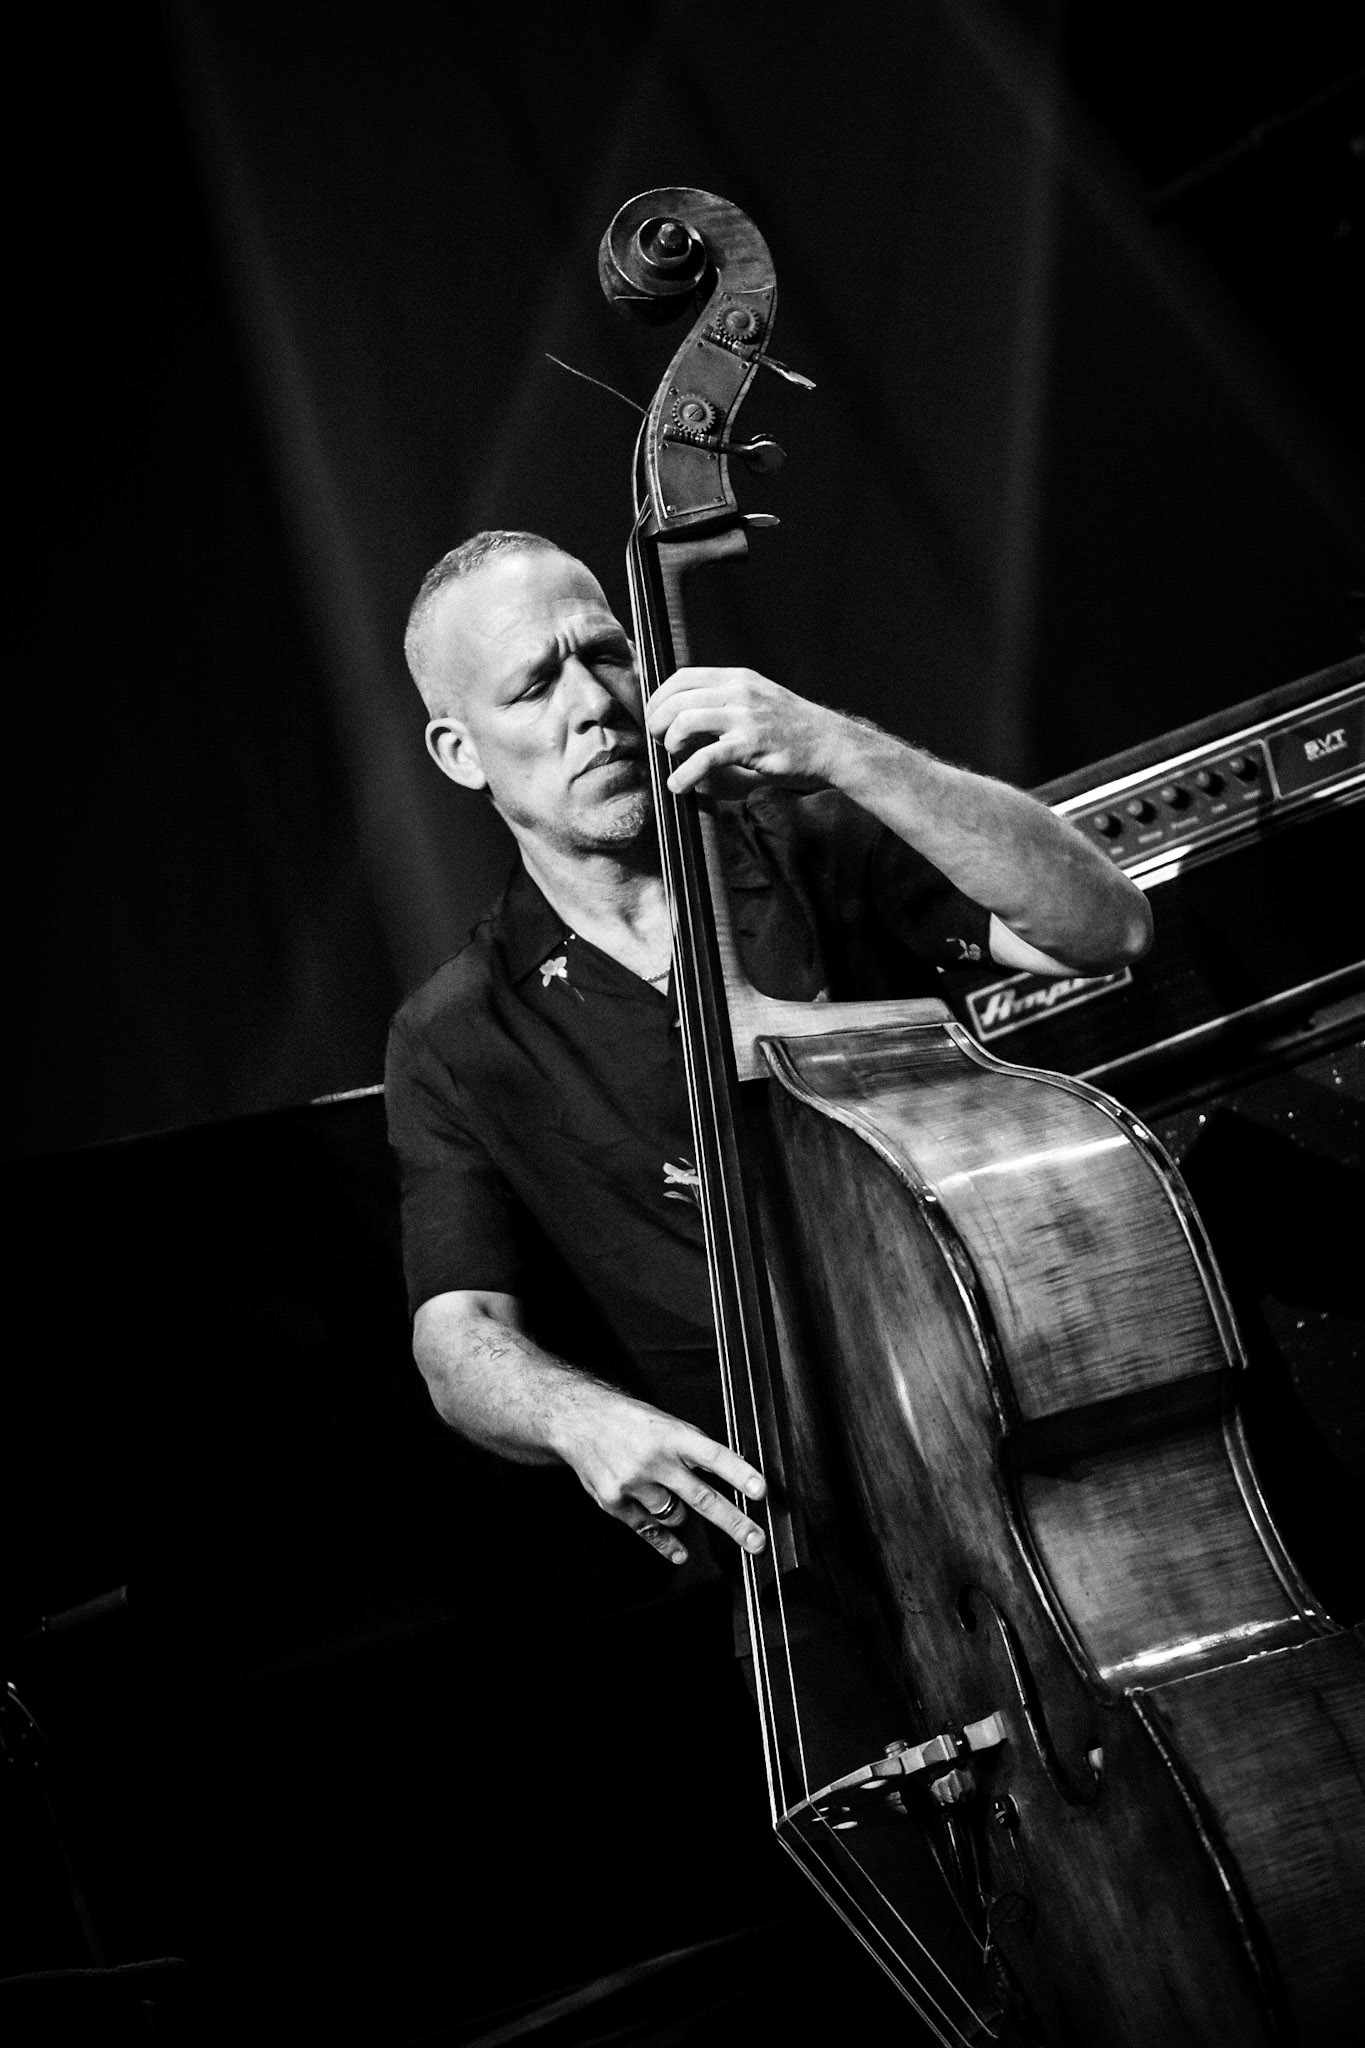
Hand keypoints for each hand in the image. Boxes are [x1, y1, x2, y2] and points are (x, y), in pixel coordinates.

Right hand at [551, 1380, 766, 1564]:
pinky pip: (649, 1530)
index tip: (761, 1491)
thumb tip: (729, 1474)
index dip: (738, 1473)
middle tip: (757, 1541)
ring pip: (675, 1515)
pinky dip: (666, 1542)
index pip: (713, 1456)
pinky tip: (680, 1552)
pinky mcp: (615, 1502)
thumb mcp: (665, 1423)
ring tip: (663, 1488)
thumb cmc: (628, 1420)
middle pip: (701, 1497)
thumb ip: (692, 1448)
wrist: (578, 1421)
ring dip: (679, 1511)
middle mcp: (654, 1460)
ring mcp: (633, 1483)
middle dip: (733, 1522)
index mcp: (672, 1435)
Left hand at [643, 666, 838, 796]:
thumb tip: (684, 719)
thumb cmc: (791, 728)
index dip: (658, 697)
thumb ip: (724, 703)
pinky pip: (705, 757)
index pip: (682, 677)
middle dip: (657, 722)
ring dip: (669, 743)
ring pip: (686, 722)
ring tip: (673, 757)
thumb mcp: (757, 700)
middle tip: (657, 741)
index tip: (653, 717)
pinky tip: (679, 784)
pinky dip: (685, 773)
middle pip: (677, 699)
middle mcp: (739, 691)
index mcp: (737, 678)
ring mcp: (745, 716)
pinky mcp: (751, 744)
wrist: (830, 743)